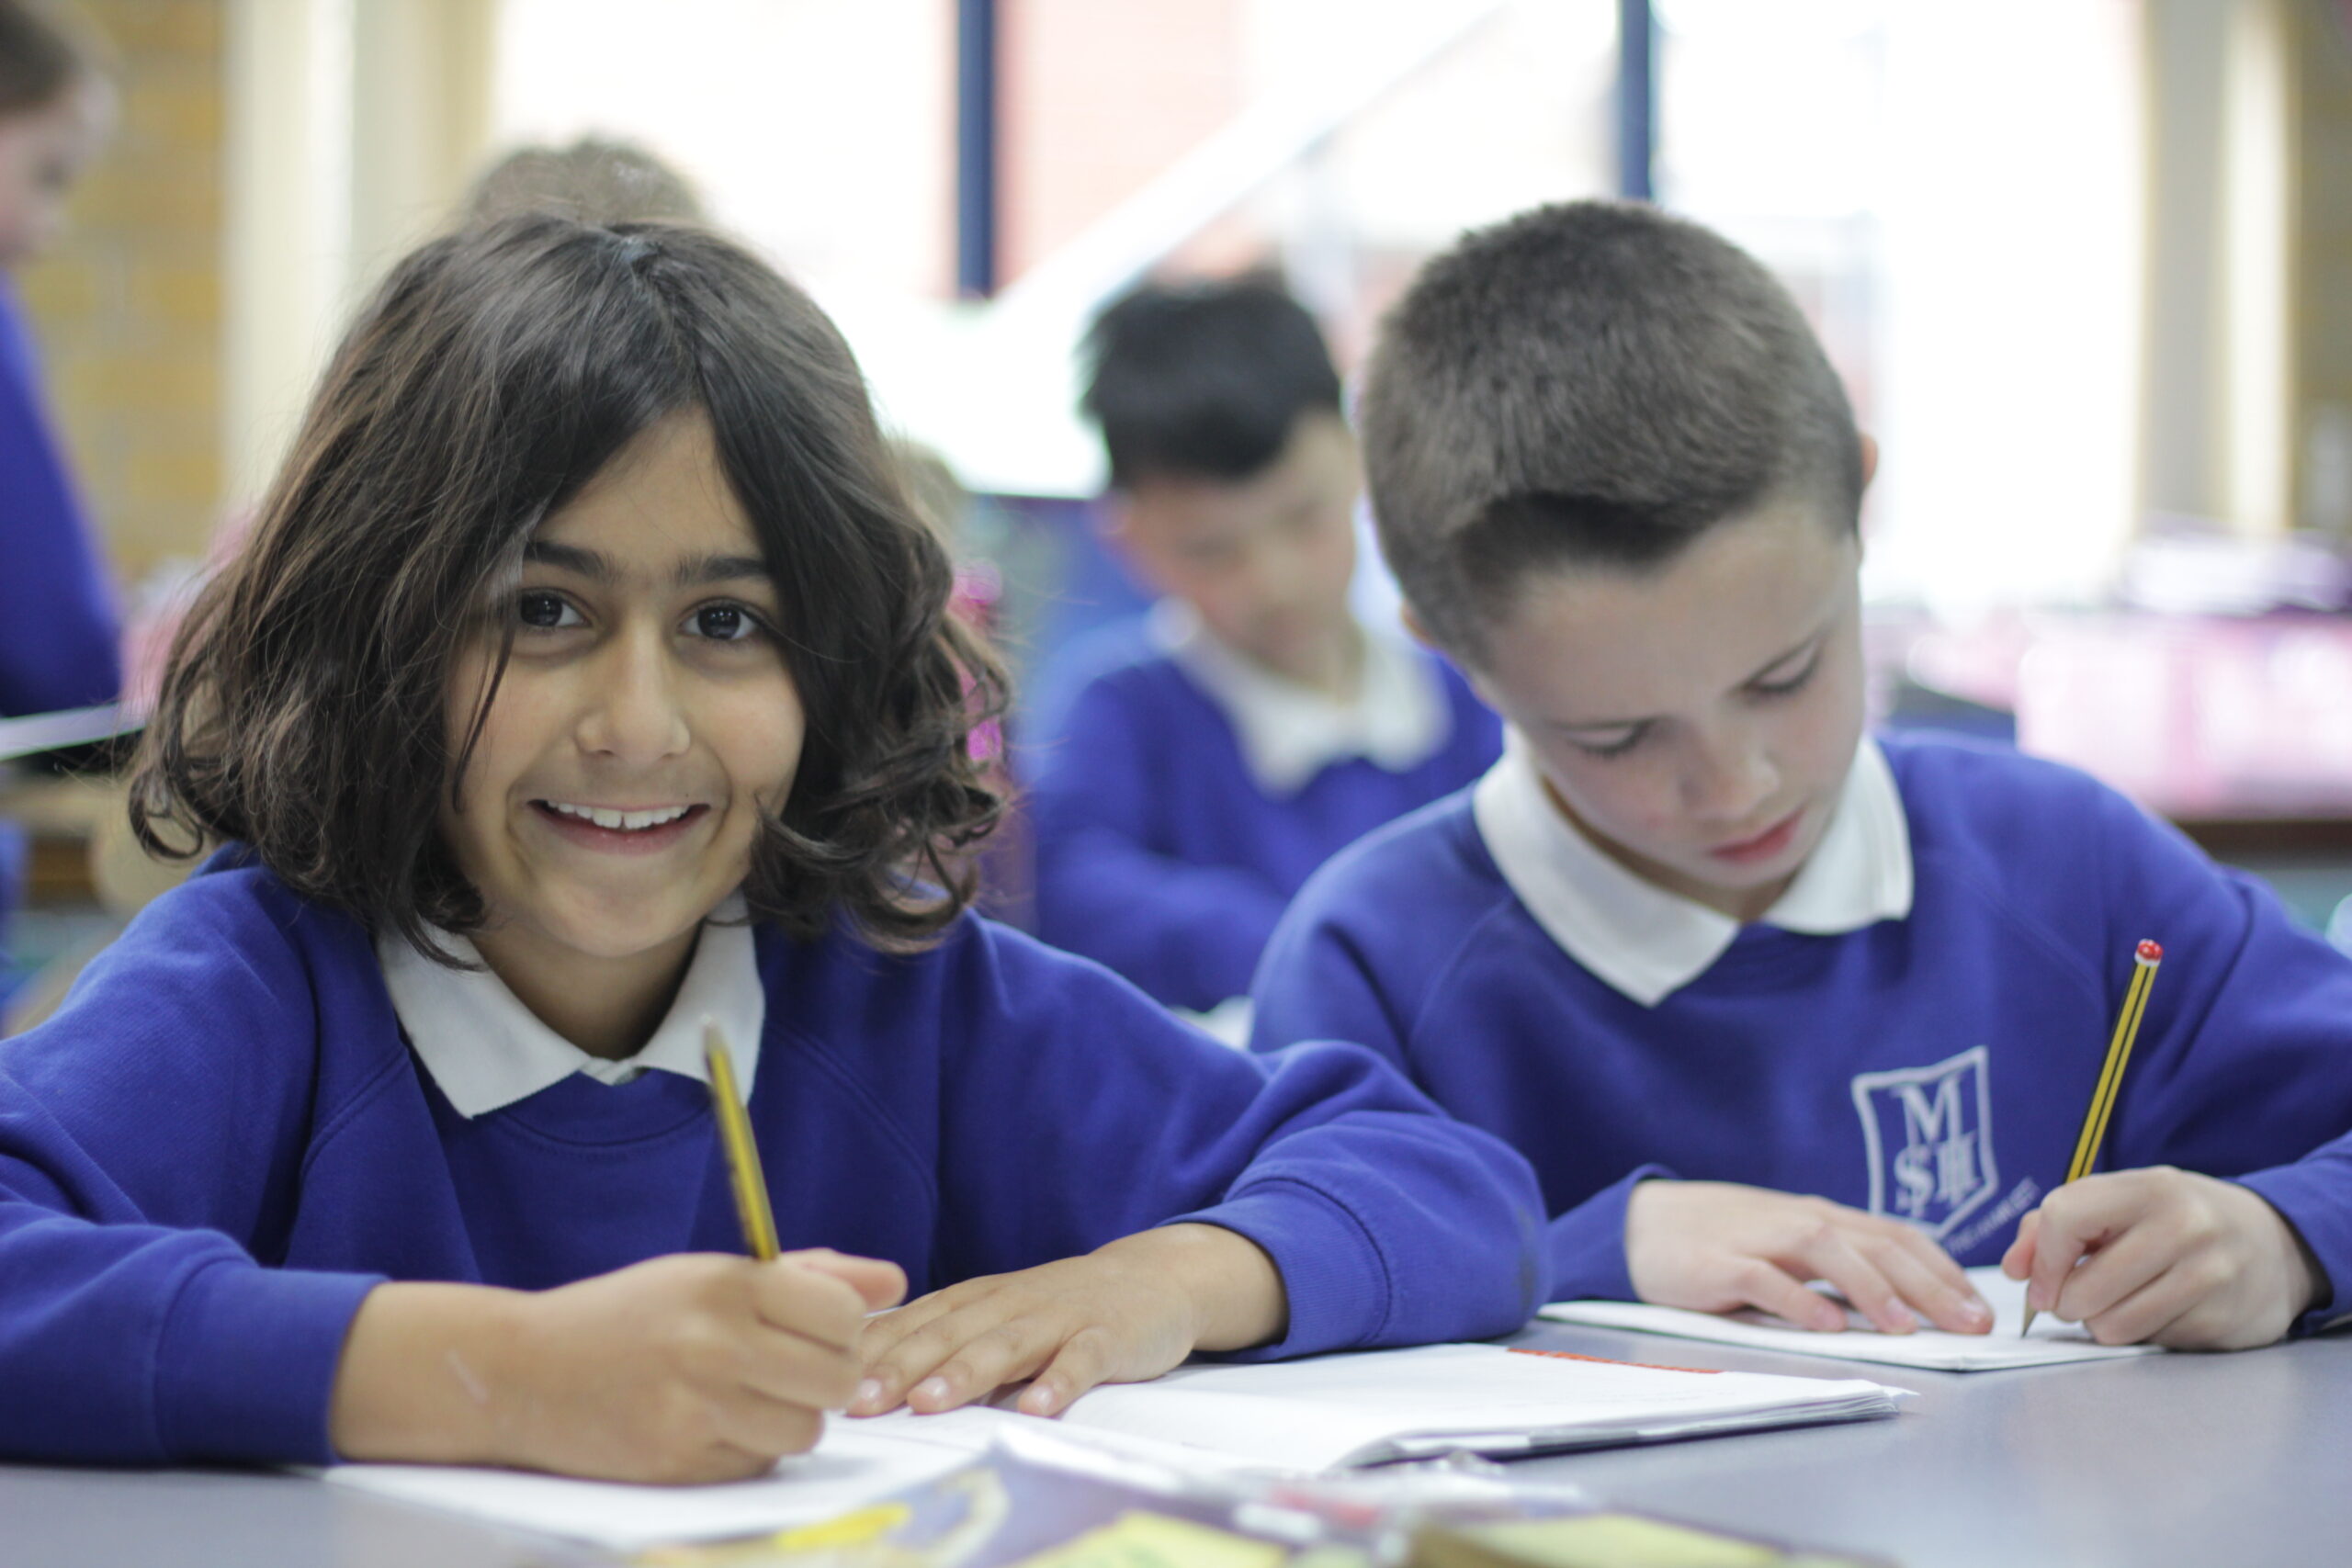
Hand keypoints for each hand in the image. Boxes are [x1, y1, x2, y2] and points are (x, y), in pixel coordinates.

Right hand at [330, 1248, 905, 1482]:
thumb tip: (894, 1283)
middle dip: (829, 1377)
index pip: (845, 1316)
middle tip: (792, 1367)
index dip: (848, 1328)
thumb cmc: (629, 1315)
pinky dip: (750, 1449)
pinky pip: (759, 1465)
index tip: (822, 1330)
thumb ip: (812, 1274)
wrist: (521, 1372)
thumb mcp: (712, 1274)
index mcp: (727, 1284)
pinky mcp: (678, 1464)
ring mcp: (695, 1409)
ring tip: (750, 1396)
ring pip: (806, 1432)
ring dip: (792, 1419)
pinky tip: (711, 1423)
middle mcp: (714, 1344)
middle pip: (837, 1380)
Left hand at [849, 1223, 1285, 1418]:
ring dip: (966, 1373)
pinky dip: (1059, 1382)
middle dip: (901, 1367)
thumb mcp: (994, 1312)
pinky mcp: (1106, 1337)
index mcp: (976, 1299)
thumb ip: (938, 1336)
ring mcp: (1059, 1318)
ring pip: (1006, 1345)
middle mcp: (1009, 1304)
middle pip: (948, 1334)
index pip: (913, 1323)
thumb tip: (858, 1369)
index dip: (870, 1354)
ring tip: (931, 1403)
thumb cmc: (1058, 1307)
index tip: (827, 1383)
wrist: (1151, 1277)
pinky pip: (1081, 1360)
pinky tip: (1037, 1408)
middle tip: (862, 1402)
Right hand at [1625, 1180, 1992, 1334]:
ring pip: (1826, 1251)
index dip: (1943, 1270)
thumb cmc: (1724, 1240)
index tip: (1980, 1307)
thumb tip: (1907, 1303)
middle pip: (1875, 1245)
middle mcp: (1798, 1222)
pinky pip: (1764, 1279)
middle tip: (1968, 1324)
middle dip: (1928, 1285)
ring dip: (1870, 1287)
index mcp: (1821, 1219)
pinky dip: (1798, 1298)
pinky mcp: (1718, 1263)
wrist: (1643, 1223)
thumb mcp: (1787, 1246)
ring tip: (1904, 1325)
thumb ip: (1837, 1266)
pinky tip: (1825, 1324)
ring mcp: (1758, 1240)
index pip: (1896, 1236)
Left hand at [2002, 1167, 2321, 1348]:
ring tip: (2116, 1303)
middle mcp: (2183, 1226)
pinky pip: (2149, 1342)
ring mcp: (2209, 1274)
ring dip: (2100, 1323)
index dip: (2042, 1259)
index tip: (2039, 1283)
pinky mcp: (2222, 1319)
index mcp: (2147, 1188)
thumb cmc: (2173, 1220)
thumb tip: (2015, 1270)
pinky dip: (2139, 1333)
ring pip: (2112, 1324)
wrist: (2274, 1244)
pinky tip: (2157, 1311)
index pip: (2064, 1217)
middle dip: (2068, 1302)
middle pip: (2084, 1287)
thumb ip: (2052, 1226)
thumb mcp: (2119, 1202)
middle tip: (2079, 1297)